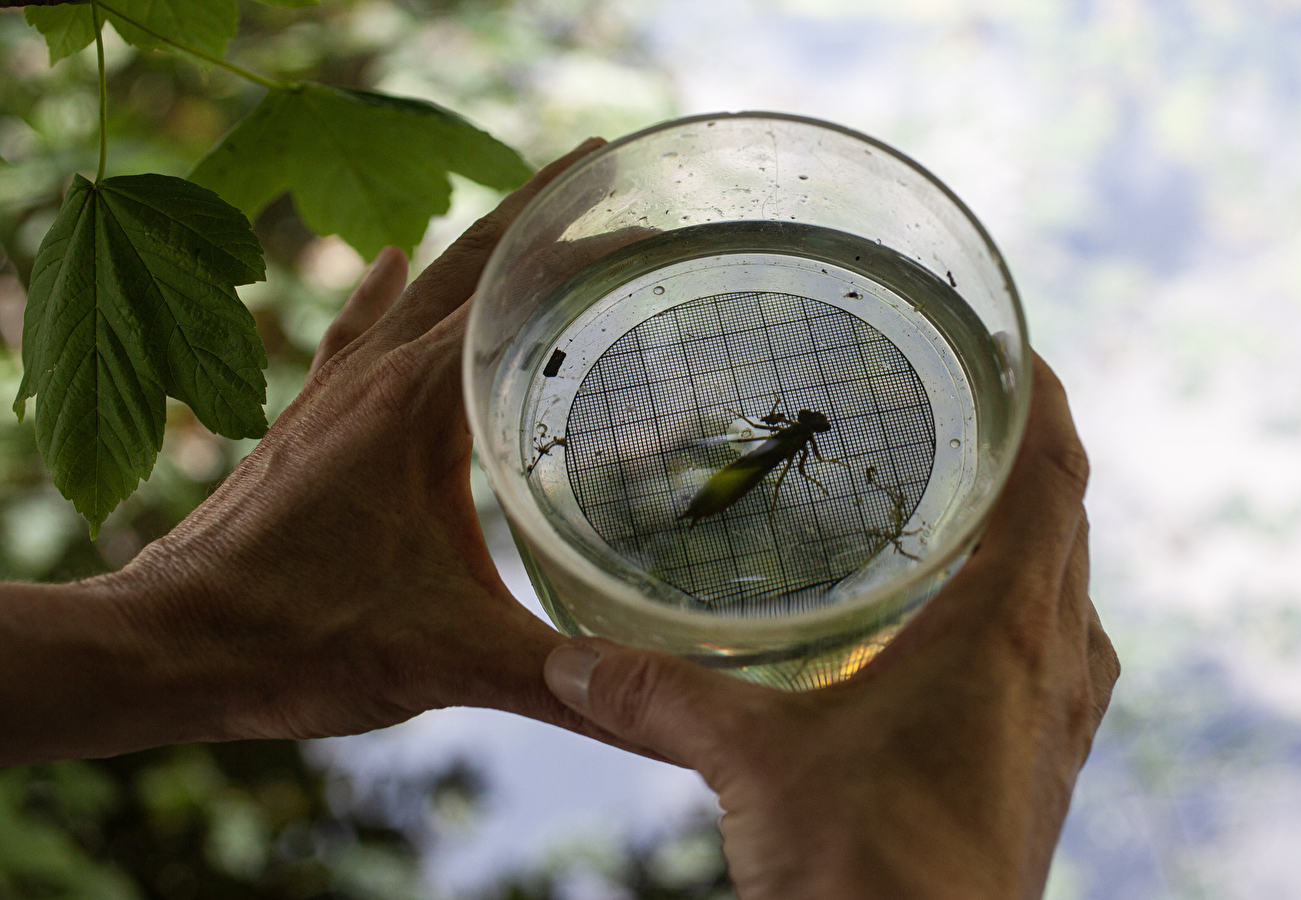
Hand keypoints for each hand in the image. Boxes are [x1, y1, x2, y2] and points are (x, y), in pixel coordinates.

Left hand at [0, 138, 626, 765]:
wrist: (168, 646)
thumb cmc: (297, 638)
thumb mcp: (450, 659)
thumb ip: (562, 680)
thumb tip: (663, 710)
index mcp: (419, 402)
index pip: (516, 288)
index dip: (588, 243)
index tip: (650, 209)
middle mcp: (376, 375)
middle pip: (469, 261)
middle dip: (542, 210)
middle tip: (607, 171)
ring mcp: (335, 393)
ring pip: (417, 286)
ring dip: (477, 246)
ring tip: (530, 210)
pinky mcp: (308, 423)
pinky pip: (359, 331)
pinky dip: (388, 293)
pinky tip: (388, 263)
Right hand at [540, 357, 1117, 899]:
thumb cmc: (868, 871)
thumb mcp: (754, 764)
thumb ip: (662, 697)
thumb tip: (573, 663)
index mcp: (1008, 628)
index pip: (1056, 475)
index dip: (1042, 399)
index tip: (1011, 346)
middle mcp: (1056, 663)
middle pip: (1068, 524)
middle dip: (1029, 459)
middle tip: (967, 414)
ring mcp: (1060, 723)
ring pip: (1067, 595)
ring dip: (1034, 541)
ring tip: (968, 510)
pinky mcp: (1046, 773)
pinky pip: (1055, 661)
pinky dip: (1023, 618)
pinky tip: (960, 639)